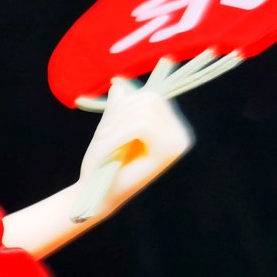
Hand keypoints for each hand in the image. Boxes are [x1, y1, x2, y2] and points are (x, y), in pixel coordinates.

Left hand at [77, 68, 193, 211]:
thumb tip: (119, 82)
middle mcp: (180, 133)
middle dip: (119, 114)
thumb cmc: (103, 163)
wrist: (97, 194)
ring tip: (102, 147)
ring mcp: (177, 143)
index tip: (106, 124)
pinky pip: (140, 127)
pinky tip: (104, 153)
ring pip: (144, 112)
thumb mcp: (110, 128)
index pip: (151, 97)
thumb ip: (118, 107)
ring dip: (115, 127)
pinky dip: (116, 137)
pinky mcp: (168, 152)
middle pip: (150, 100)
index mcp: (169, 126)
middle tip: (102, 137)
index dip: (124, 104)